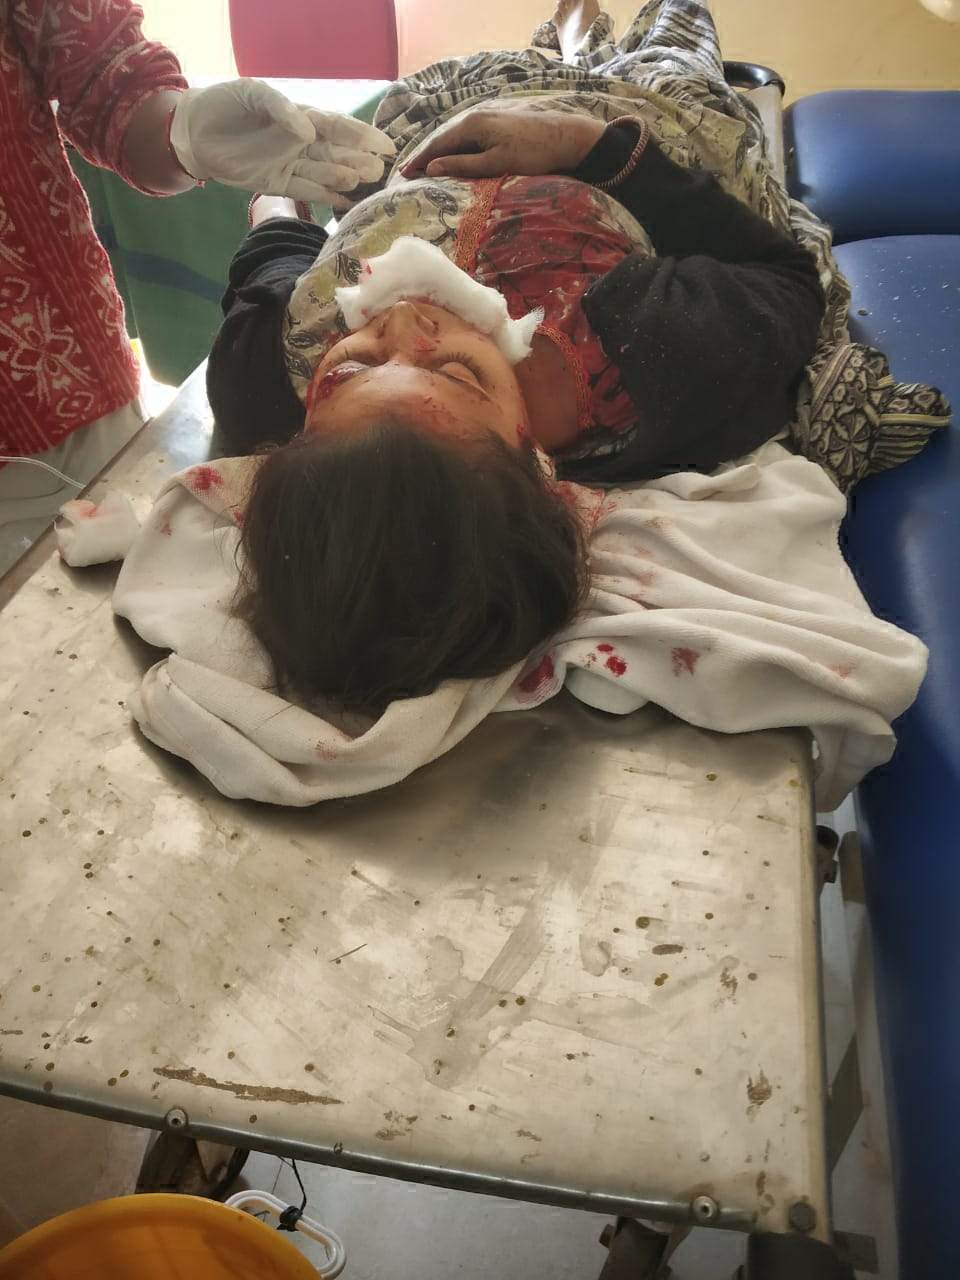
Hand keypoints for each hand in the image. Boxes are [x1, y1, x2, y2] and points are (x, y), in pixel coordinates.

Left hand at [169, 79, 394, 205]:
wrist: (195, 131)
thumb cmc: (226, 104)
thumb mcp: (253, 94)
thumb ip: (280, 109)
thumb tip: (308, 131)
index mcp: (299, 117)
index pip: (336, 126)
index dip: (361, 135)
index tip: (384, 144)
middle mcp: (300, 142)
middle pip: (336, 152)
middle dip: (358, 160)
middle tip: (378, 170)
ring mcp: (291, 164)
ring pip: (325, 173)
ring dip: (346, 178)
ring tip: (365, 183)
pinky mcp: (278, 184)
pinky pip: (307, 191)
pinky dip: (326, 197)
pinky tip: (345, 204)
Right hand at [401, 108, 604, 179]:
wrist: (566, 138)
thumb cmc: (533, 153)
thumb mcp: (495, 163)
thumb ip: (463, 166)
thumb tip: (431, 169)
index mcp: (472, 125)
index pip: (437, 144)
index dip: (418, 160)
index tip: (402, 175)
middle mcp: (475, 116)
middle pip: (443, 139)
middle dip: (425, 156)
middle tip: (407, 174)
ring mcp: (487, 118)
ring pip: (455, 139)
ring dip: (439, 154)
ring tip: (424, 170)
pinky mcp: (497, 124)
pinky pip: (467, 139)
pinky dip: (454, 150)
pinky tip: (452, 159)